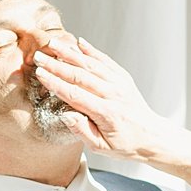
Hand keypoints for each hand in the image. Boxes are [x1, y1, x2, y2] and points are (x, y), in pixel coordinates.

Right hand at [31, 36, 174, 159]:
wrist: (151, 136)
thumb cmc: (125, 144)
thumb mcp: (101, 147)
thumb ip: (82, 131)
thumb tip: (66, 116)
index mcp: (106, 113)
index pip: (75, 94)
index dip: (55, 83)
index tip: (40, 74)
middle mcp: (113, 94)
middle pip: (80, 75)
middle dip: (56, 64)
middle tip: (39, 56)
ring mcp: (119, 83)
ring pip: (91, 64)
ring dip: (70, 53)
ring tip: (53, 44)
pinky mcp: (123, 77)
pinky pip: (105, 61)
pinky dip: (91, 50)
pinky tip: (79, 42)